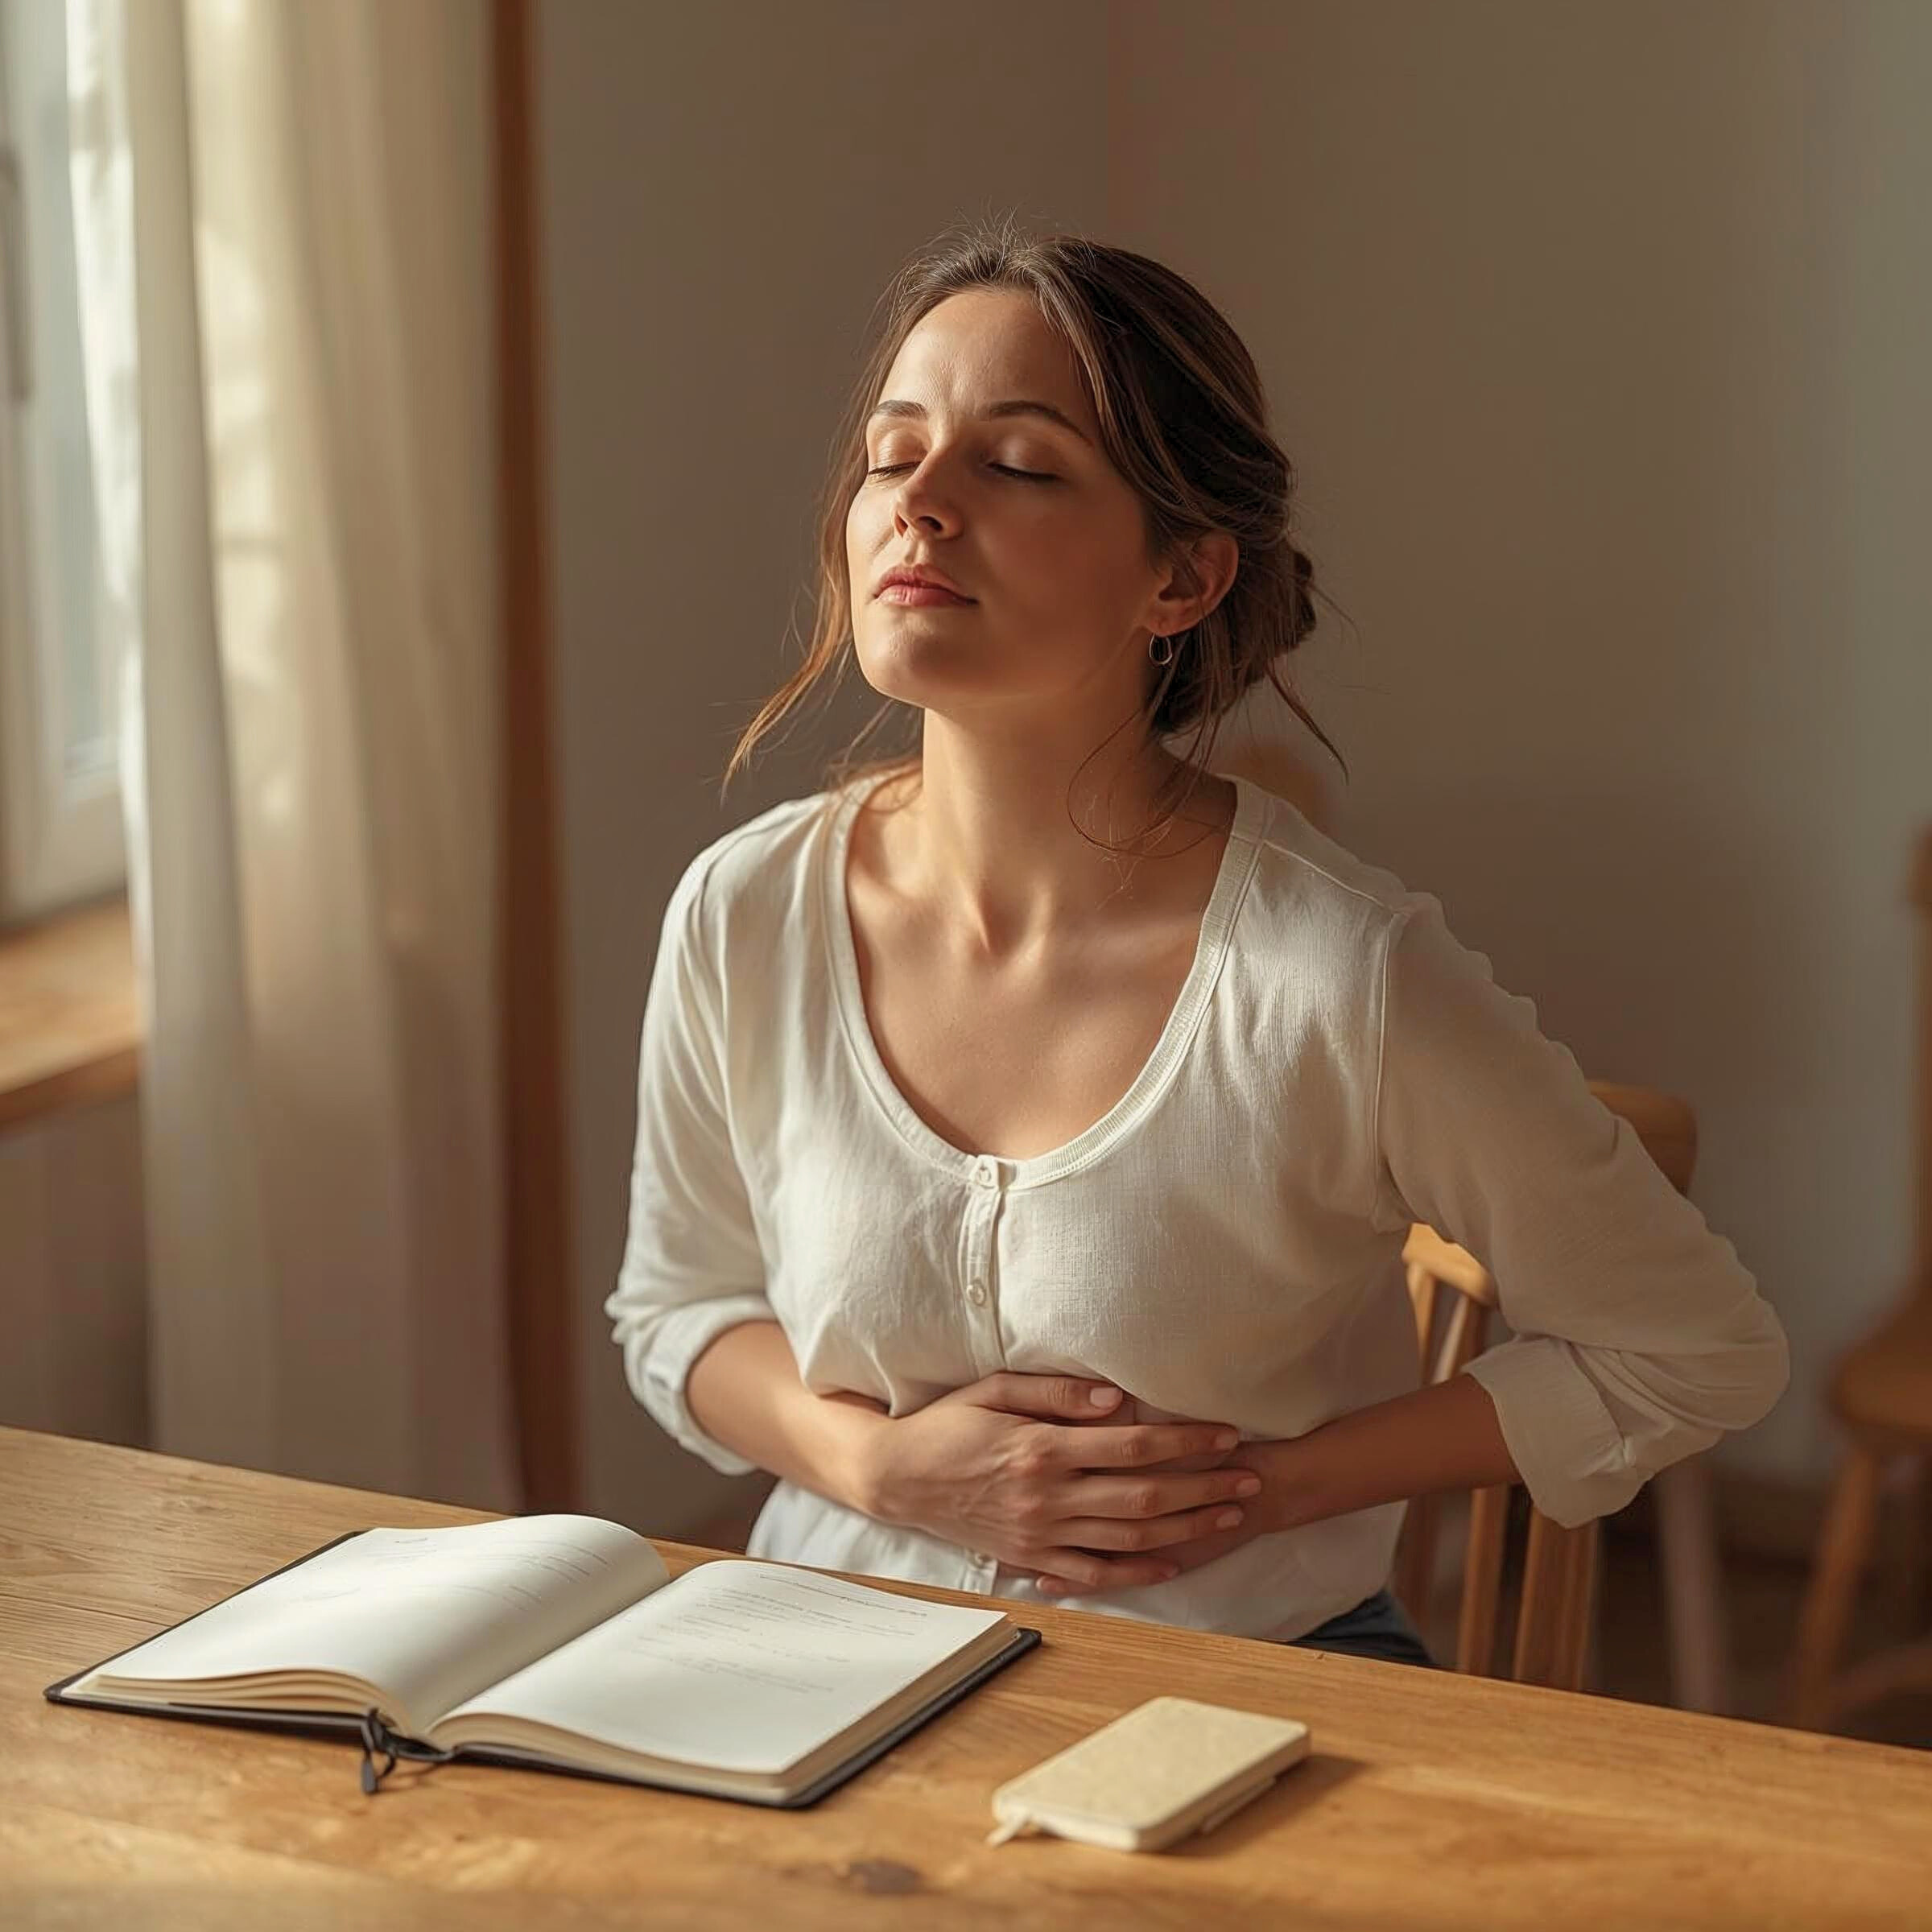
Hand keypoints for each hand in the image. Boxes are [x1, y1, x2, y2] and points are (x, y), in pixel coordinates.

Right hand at [853, 1372, 1265, 1593]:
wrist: (897, 1478)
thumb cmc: (946, 1424)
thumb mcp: (993, 1389)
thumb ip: (1055, 1394)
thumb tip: (1115, 1399)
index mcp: (1041, 1450)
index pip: (1131, 1446)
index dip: (1184, 1441)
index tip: (1225, 1434)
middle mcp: (1047, 1498)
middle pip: (1143, 1498)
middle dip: (1204, 1488)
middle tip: (1250, 1478)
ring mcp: (1041, 1534)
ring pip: (1128, 1538)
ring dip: (1185, 1529)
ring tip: (1229, 1516)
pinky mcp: (1031, 1558)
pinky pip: (1092, 1573)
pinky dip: (1135, 1572)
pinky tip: (1172, 1564)